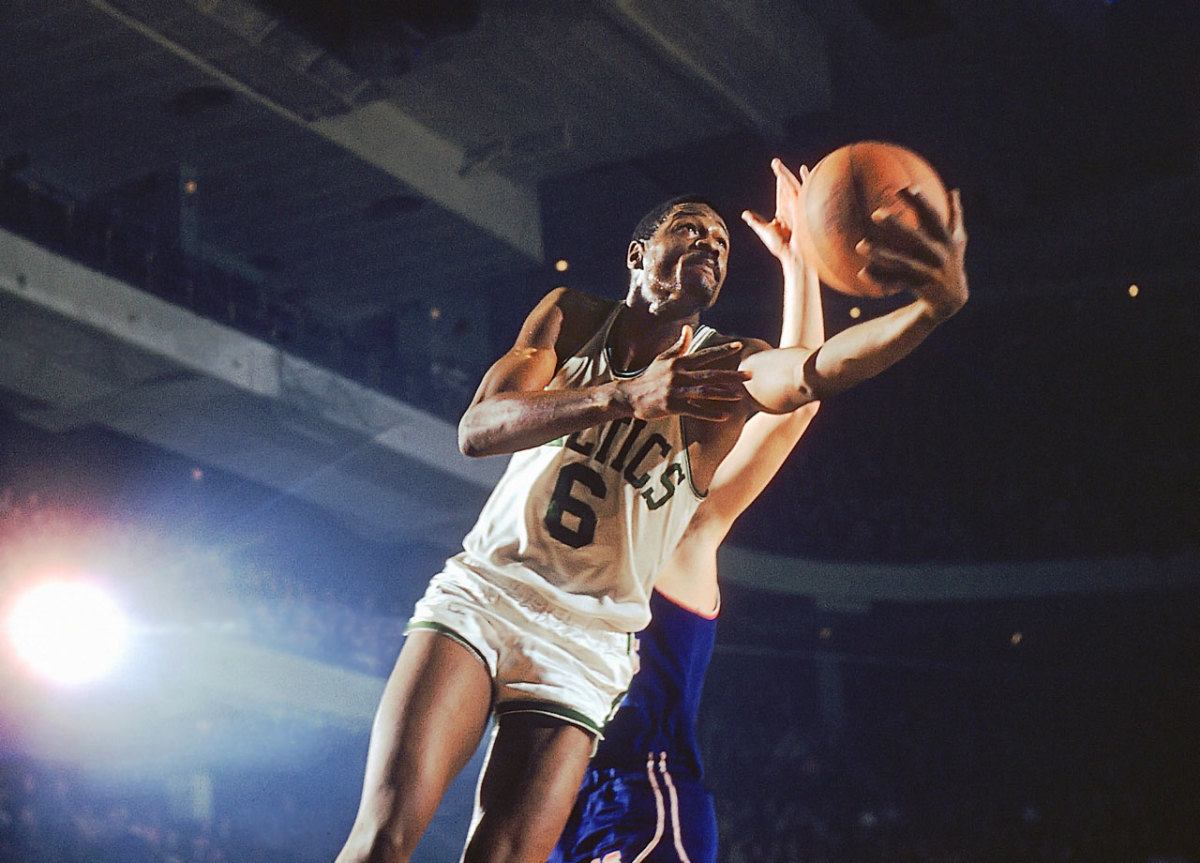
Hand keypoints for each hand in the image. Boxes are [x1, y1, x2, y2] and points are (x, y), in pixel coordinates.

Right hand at [617, 327, 749, 420]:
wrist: (629, 396)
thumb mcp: (663, 359)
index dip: (722, 350)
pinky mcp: (671, 406)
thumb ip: (679, 345)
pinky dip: (709, 413)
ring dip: (723, 394)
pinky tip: (724, 416)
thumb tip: (688, 329)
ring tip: (739, 396)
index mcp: (678, 362)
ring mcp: (674, 391)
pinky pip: (694, 410)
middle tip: (749, 375)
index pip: (704, 354)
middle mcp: (678, 375)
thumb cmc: (649, 377)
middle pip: (709, 374)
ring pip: (703, 392)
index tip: (739, 345)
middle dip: (731, 375)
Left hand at [741, 159, 806, 267]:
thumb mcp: (765, 231)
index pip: (780, 193)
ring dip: (785, 175)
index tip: (775, 169)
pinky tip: (803, 170)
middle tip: (774, 162)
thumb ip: (756, 221)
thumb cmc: (781, 248)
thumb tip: (745, 213)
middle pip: (786, 187)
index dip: (778, 181)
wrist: (794, 257)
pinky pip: (802, 192)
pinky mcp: (803, 209)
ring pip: (792, 187)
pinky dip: (803, 181)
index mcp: (784, 211)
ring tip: (777, 164)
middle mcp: (791, 207)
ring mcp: (798, 207)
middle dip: (781, 174)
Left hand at [857, 187, 968, 318]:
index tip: (905, 187)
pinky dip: (879, 278)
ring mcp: (928, 273)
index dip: (921, 202)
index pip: (932, 217)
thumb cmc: (952, 261)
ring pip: (901, 263)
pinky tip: (861, 271)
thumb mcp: (957, 240)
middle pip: (915, 238)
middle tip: (875, 213)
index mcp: (947, 240)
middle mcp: (938, 256)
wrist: (953, 300)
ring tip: (859, 245)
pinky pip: (895, 281)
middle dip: (897, 226)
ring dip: (880, 254)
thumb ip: (955, 215)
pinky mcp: (917, 287)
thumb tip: (954, 191)